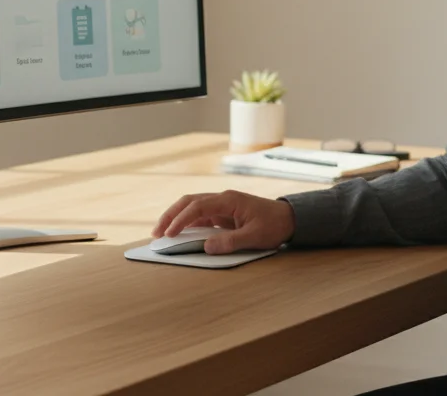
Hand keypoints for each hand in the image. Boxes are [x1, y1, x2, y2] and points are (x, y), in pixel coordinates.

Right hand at [152, 190, 295, 254]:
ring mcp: (222, 205)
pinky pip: (200, 215)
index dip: (180, 219)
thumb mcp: (255, 237)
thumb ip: (231, 242)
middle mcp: (223, 199)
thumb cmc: (274, 226)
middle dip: (171, 215)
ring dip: (176, 217)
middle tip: (156, 232)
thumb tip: (206, 247)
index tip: (168, 233)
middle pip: (189, 202)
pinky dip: (187, 222)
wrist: (289, 219)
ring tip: (162, 232)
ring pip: (192, 206)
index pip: (198, 206)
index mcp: (229, 200)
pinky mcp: (223, 213)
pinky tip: (179, 232)